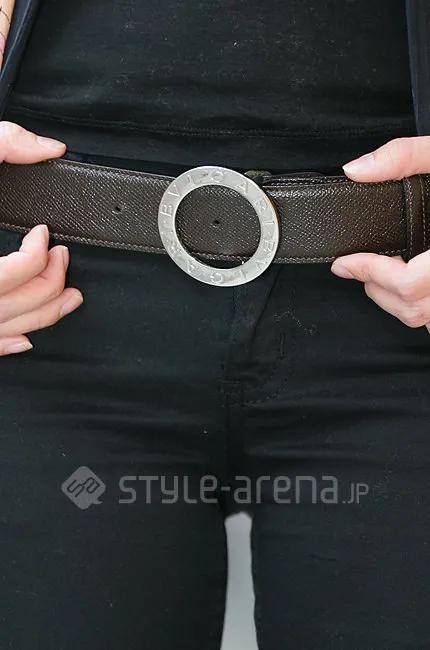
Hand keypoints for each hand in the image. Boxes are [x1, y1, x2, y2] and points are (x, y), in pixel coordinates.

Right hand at [0, 122, 82, 355]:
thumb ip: (2, 143)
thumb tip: (49, 148)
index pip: (13, 271)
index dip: (38, 253)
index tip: (43, 232)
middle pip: (15, 302)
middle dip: (50, 282)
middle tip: (61, 256)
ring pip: (4, 326)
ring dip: (44, 315)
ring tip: (70, 297)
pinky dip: (4, 344)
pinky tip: (24, 340)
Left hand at [331, 136, 429, 329]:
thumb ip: (406, 157)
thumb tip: (358, 170)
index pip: (409, 282)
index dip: (370, 274)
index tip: (345, 263)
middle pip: (414, 308)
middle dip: (376, 289)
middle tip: (357, 269)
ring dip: (399, 304)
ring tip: (381, 279)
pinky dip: (426, 309)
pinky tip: (418, 288)